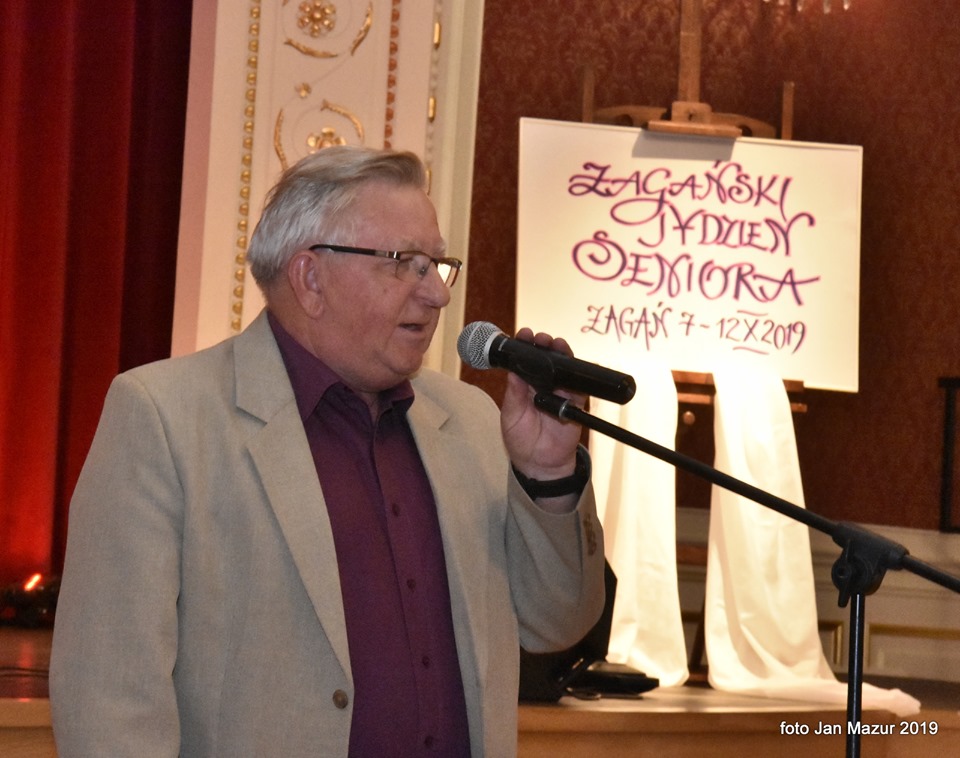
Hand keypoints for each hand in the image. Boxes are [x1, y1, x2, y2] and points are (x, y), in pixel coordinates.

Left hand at [500, 327, 584, 484]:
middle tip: (541, 337)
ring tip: (556, 344)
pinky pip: (578, 387)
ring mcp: (559, 393)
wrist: (539, 465)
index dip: (525, 346)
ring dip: (561, 354)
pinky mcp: (574, 404)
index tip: (523, 335)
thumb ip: (514, 395)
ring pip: (563, 368)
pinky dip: (576, 376)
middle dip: (544, 344)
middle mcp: (542, 385)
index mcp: (524, 386)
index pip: (526, 361)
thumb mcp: (511, 417)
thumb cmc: (521, 441)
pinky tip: (569, 366)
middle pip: (546, 359)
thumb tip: (513, 373)